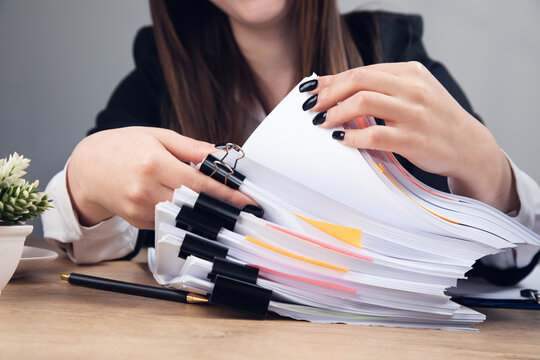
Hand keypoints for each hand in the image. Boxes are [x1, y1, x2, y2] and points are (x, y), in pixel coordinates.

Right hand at [67, 126, 252, 228]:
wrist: (87, 169)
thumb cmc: (123, 147)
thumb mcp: (157, 137)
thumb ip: (191, 148)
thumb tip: (221, 155)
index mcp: (154, 164)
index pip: (199, 184)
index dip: (227, 194)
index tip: (248, 200)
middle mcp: (146, 189)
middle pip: (195, 203)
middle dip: (221, 205)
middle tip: (243, 205)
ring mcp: (140, 209)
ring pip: (184, 214)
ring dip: (203, 210)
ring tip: (220, 204)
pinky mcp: (138, 222)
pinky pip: (170, 219)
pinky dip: (183, 212)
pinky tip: (188, 204)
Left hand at [303, 62, 518, 212]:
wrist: (469, 146)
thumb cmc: (435, 120)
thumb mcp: (414, 93)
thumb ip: (383, 88)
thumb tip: (338, 89)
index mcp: (410, 72)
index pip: (361, 70)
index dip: (332, 80)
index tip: (311, 90)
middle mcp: (412, 88)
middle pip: (359, 80)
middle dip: (328, 93)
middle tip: (311, 106)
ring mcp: (414, 113)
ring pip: (363, 102)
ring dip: (335, 112)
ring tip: (321, 122)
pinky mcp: (413, 139)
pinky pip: (374, 135)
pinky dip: (352, 136)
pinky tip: (340, 139)